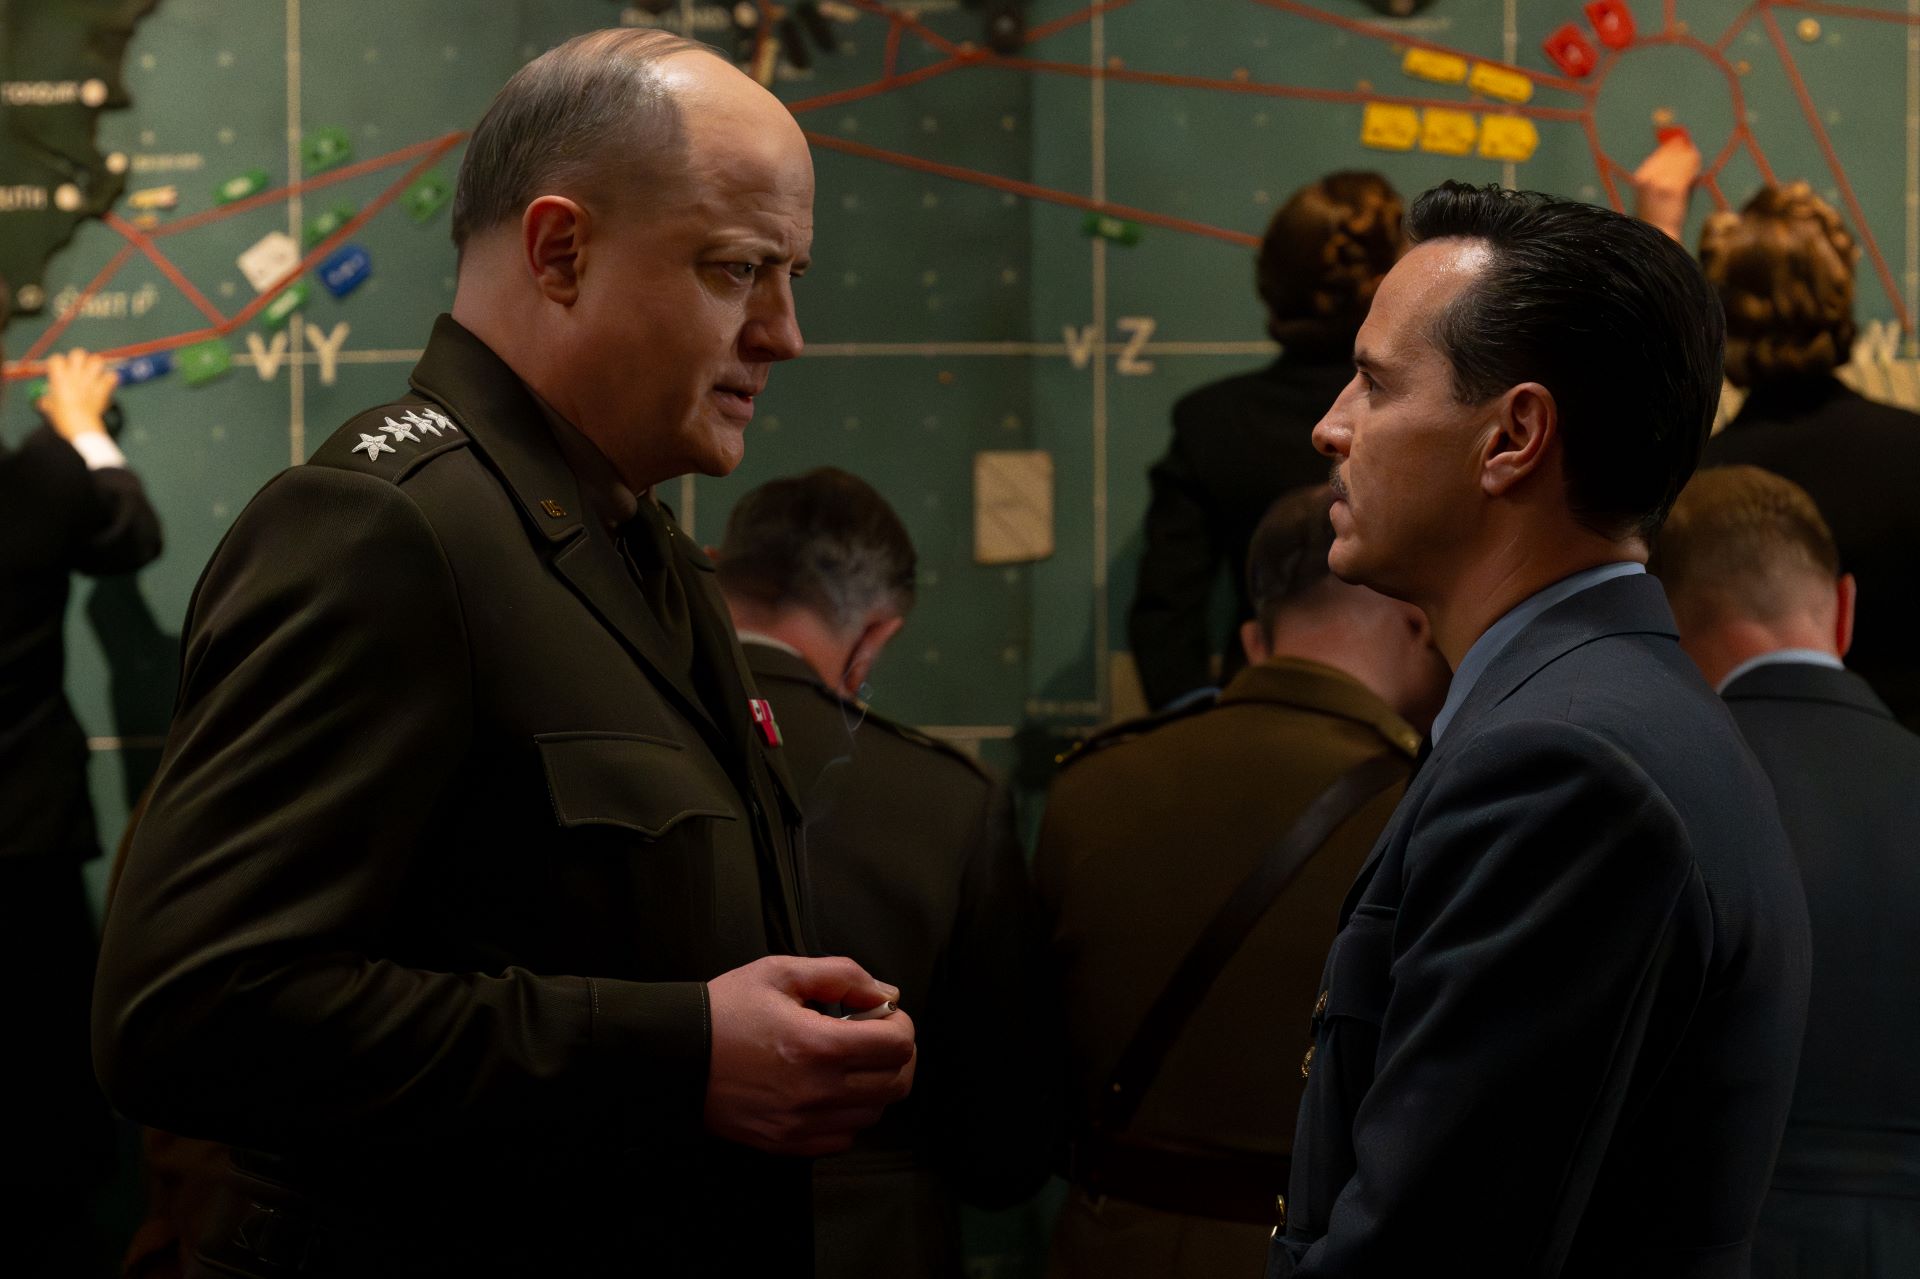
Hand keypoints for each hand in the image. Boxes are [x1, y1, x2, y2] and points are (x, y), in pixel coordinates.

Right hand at [36, 348, 118, 442]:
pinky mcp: (103, 388)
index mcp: (59, 378)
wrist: (81, 428)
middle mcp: (75, 375)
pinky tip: (107, 384)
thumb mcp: (49, 408)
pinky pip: (111, 376)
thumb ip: (48, 399)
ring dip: (96, 365)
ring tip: (94, 374)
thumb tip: (44, 400)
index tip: (60, 371)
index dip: (58, 363)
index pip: (56, 359)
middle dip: (79, 359)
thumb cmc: (63, 419)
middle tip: (80, 369)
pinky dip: (110, 379)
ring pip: (97, 360)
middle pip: (78, 353)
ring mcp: (90, 380)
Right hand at [705, 955, 915, 1156]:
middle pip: (897, 1084)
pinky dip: (848, 1114)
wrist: (675, 1055)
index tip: (882, 1014)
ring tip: (848, 1062)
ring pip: (874, 1113)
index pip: (897, 1045)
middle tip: (875, 1037)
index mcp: (817, 1044)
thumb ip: (842, 976)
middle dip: (897, 1055)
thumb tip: (886, 994)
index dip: (900, 1024)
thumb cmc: (725, 1011)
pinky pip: (843, 1138)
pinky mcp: (787, 1143)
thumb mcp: (781, 972)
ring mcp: (802, 1123)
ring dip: (874, 1085)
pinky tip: (829, 1089)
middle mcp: (816, 1091)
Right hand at [1632, 136, 1700, 243]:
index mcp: (1640, 179)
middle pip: (1669, 155)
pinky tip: (1696, 165)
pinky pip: (1687, 171)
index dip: (1671, 148)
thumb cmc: (1656, 218)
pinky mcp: (1674, 190)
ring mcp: (1661, 184)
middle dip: (1681, 150)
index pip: (1658, 155)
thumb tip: (1678, 156)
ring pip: (1680, 161)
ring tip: (1695, 157)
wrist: (1657, 237)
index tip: (1681, 142)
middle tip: (1691, 149)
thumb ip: (1661, 176)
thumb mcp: (1652, 195)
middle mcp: (1648, 179)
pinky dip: (1693, 165)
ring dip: (1689, 157)